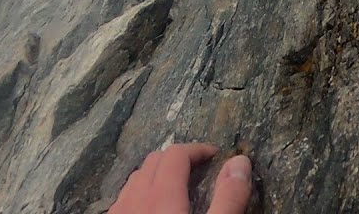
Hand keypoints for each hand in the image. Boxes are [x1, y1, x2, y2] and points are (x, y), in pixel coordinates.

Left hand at [110, 143, 252, 213]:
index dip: (198, 149)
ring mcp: (118, 212)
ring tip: (177, 189)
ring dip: (157, 175)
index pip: (177, 153)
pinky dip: (140, 194)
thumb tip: (240, 162)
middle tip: (200, 171)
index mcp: (161, 196)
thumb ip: (228, 198)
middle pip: (154, 161)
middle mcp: (134, 199)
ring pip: (136, 179)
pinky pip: (123, 199)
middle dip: (178, 159)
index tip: (216, 156)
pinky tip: (151, 210)